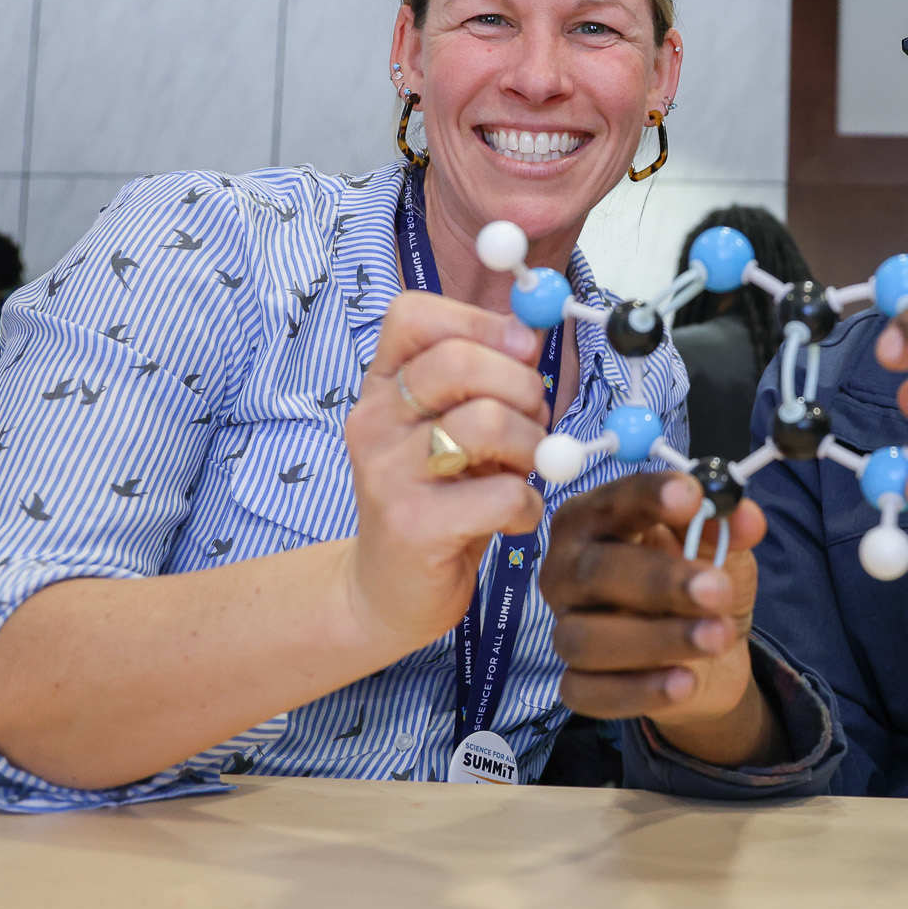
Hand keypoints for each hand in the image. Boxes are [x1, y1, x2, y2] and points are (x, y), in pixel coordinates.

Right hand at [344, 291, 551, 654]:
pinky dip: (529, 506)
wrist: (387, 592)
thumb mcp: (450, 428)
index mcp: (381, 387)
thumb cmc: (436, 500)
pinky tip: (512, 519)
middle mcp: (374, 422)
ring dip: (532, 448)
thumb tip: (532, 332)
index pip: (413, 316)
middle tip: (534, 424)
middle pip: (460, 362)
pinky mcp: (414, 526)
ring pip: (490, 422)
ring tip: (523, 472)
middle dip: (523, 388)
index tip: (523, 349)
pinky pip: (504, 493)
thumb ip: (484, 380)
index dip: (480, 322)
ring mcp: (388, 475)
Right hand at [540, 472, 784, 766]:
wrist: (710, 656)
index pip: (611, 501)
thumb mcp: (723, 549)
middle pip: (592, 572)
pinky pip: (588, 692)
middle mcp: (568, 571)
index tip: (691, 497)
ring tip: (717, 637)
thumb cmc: (699, 584)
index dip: (647, 497)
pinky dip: (639, 690)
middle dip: (658, 580)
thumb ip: (727, 528)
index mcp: (595, 522)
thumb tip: (745, 516)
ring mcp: (566, 629)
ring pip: (585, 638)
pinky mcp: (577, 684)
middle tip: (715, 589)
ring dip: (657, 639)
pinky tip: (685, 682)